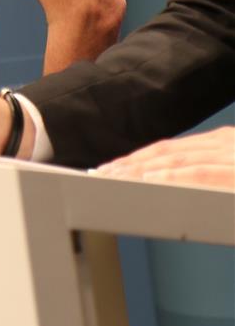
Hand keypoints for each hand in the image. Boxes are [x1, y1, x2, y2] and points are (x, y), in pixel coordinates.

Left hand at [97, 127, 234, 189]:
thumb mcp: (232, 172)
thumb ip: (209, 173)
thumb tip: (175, 183)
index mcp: (219, 142)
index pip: (169, 148)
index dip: (138, 157)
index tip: (113, 167)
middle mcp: (220, 143)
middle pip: (165, 151)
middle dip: (131, 163)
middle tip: (102, 173)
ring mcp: (228, 154)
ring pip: (176, 159)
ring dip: (142, 169)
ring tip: (115, 177)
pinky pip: (200, 172)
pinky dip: (172, 176)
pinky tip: (150, 180)